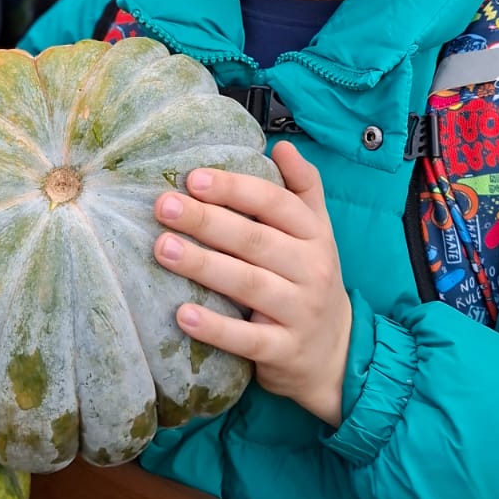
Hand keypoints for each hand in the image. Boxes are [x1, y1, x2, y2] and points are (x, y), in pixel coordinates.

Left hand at [152, 141, 352, 425]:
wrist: (336, 353)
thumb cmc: (311, 279)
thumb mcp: (318, 231)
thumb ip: (303, 187)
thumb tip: (283, 146)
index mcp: (315, 234)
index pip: (275, 203)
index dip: (234, 188)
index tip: (192, 178)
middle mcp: (311, 269)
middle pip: (255, 240)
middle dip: (206, 220)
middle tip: (163, 206)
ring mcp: (299, 311)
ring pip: (248, 284)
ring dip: (203, 265)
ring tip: (162, 248)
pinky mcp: (284, 350)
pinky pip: (247, 339)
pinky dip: (215, 328)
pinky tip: (182, 314)